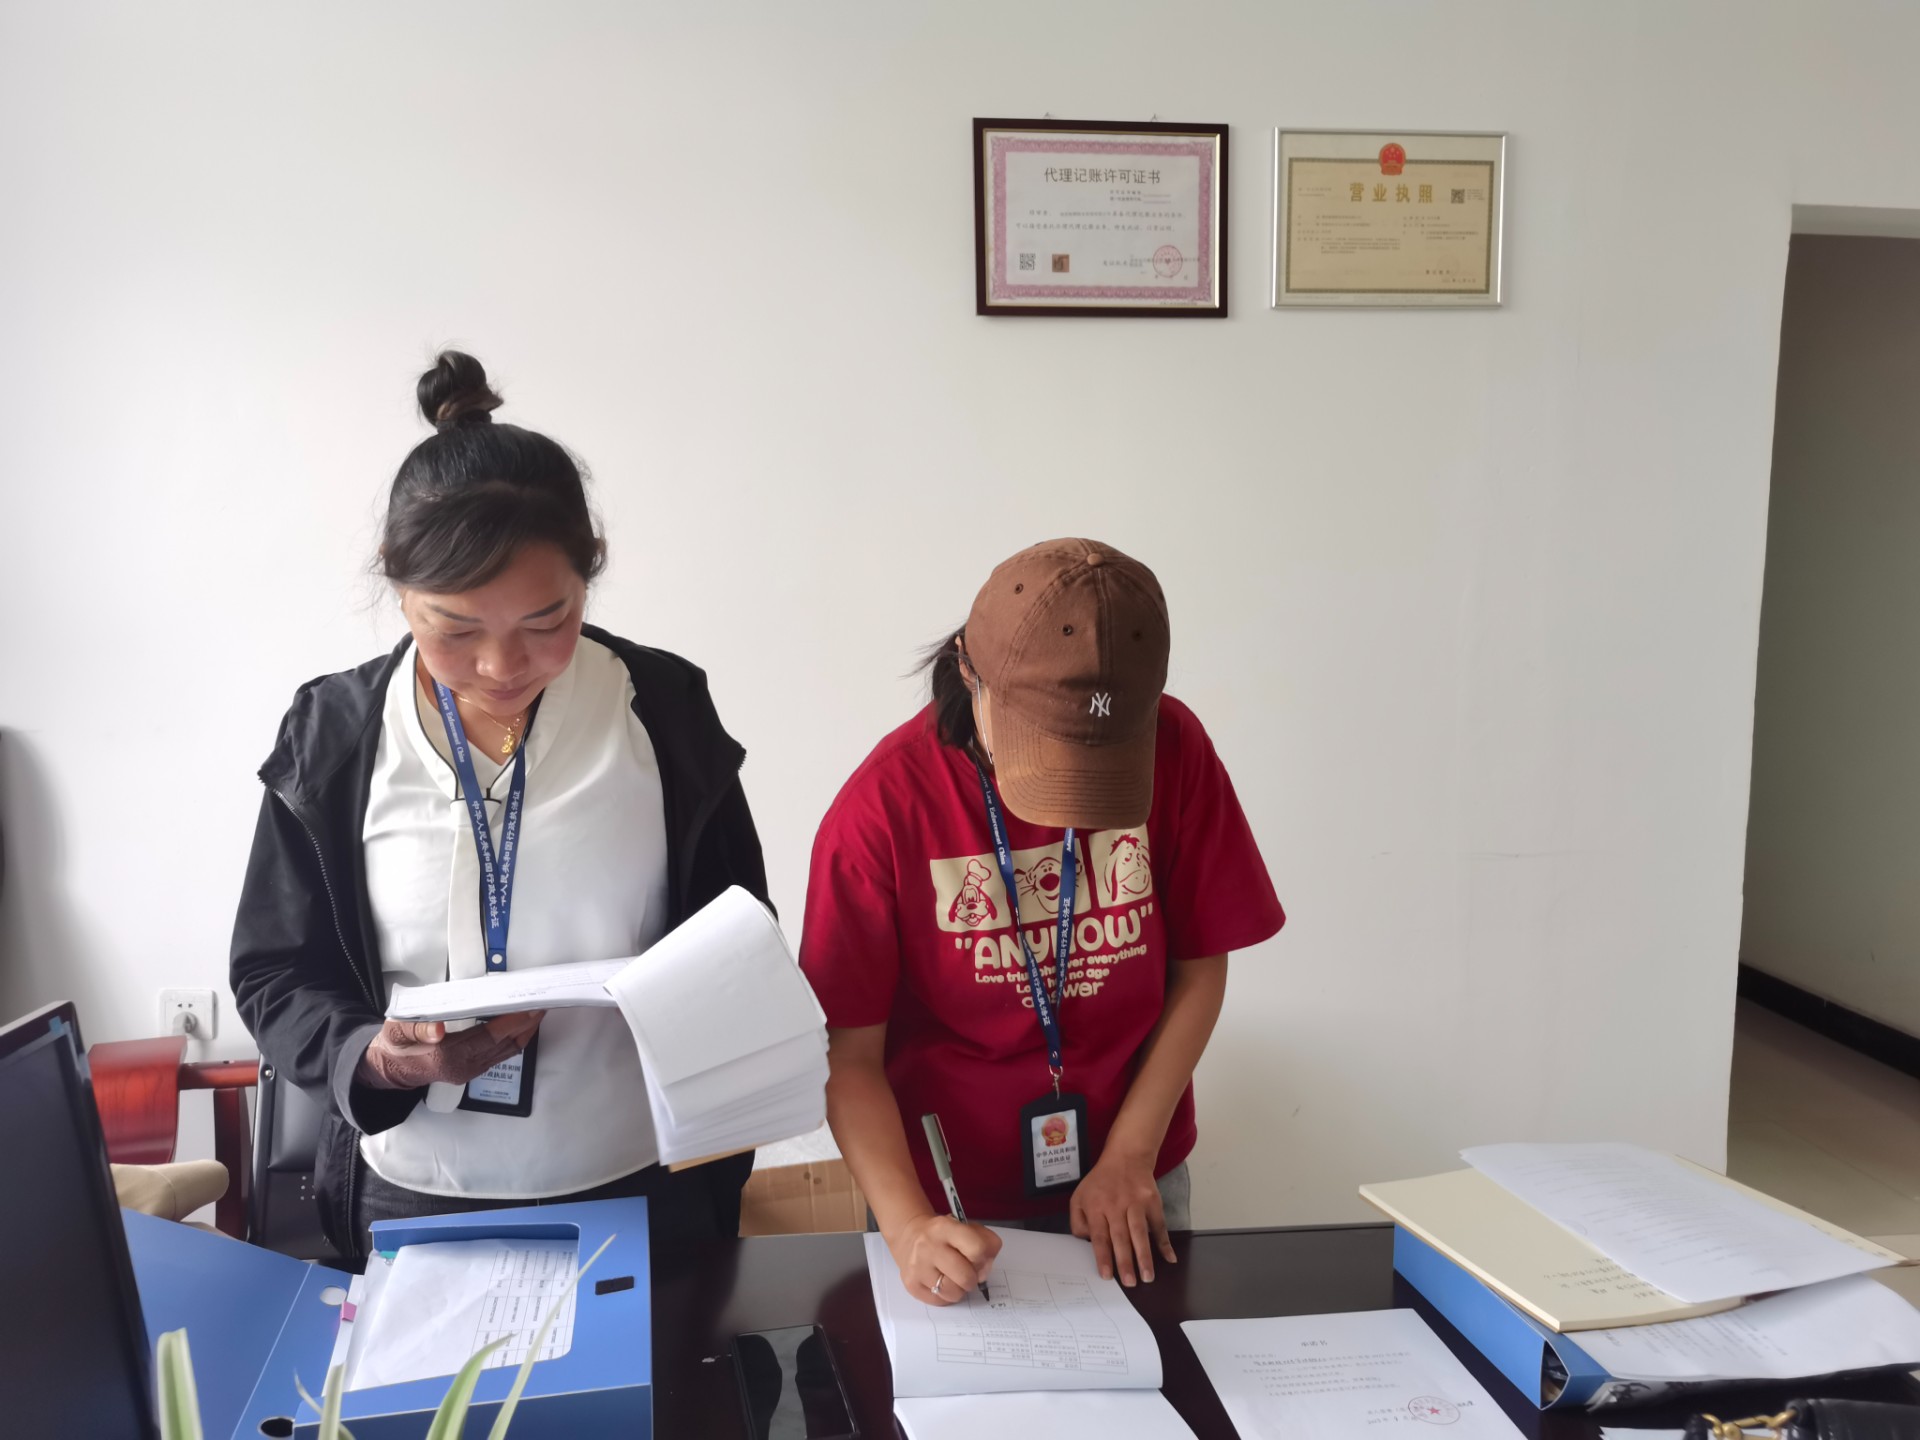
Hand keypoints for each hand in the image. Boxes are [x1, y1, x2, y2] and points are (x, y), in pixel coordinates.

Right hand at [355, 1011, 544, 1089]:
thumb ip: (416, 1028)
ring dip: (524, 1032)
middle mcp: (463, 1067)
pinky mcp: (472, 1071)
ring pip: (506, 1052)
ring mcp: (469, 1072)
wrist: (390, 1071)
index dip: (511, 1022)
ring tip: (537, 1011)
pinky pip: (500, 1055)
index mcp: (446, 1057)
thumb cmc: (395, 1046)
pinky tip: (521, 1025)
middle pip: (504, 1045)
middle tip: (542, 1003)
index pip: (488, 1037)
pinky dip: (514, 1039)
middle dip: (526, 1025)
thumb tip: (438, 1029)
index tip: (528, 1007)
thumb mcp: (396, 1032)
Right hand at [885, 1213, 1001, 1305]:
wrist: (909, 1235)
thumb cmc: (944, 1234)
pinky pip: (940, 1301)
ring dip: (959, 1289)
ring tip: (953, 1278)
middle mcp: (929, 1246)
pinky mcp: (911, 1284)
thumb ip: (986, 1243)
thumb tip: (984, 1272)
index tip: (978, 1258)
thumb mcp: (966, 1227)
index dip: (984, 1258)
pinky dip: (945, 1295)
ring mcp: (918, 1267)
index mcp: (946, 1227)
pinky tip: (940, 1282)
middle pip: (966, 1277)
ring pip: (953, 1294)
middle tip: (966, 1271)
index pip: (977, 1249)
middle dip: (972, 1278)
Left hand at [1071, 1150, 1176, 1285]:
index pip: (1099, 1236)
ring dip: (1144, 1256)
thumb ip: (1077, 1221)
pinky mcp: (1152, 1201)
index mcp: (1096, 1206)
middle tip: (1130, 1283)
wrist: (1126, 1157)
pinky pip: (1159, 1224)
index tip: (1107, 1276)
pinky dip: (1165, 1241)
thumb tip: (1087, 1242)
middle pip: (1120, 1237)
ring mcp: (1136, 1202)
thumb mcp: (1079, 1197)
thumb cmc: (1100, 1182)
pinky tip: (1169, 1258)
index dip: (1103, 1257)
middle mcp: (1116, 1205)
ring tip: (1147, 1277)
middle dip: (1125, 1262)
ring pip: (1140, 1232)